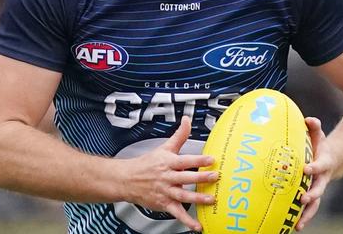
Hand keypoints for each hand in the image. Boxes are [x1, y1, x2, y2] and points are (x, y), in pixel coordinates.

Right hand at [120, 116, 216, 231]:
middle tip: (215, 177)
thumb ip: (179, 135)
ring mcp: (166, 192)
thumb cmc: (147, 164)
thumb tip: (187, 120)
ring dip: (197, 199)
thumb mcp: (164, 147)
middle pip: (185, 178)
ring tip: (210, 200)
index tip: (211, 159)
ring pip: (183, 196)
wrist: (127, 180)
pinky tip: (197, 225)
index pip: (185, 160)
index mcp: (168, 163)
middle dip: (201, 178)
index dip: (198, 160)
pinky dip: (187, 221)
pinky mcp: (164, 204)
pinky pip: (177, 213)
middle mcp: (167, 177)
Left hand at [297, 117, 333, 230]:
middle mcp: (321, 179)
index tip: (306, 168)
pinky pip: (308, 209)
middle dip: (311, 194)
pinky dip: (302, 217)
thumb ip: (314, 126)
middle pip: (318, 189)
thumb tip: (308, 119)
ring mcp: (318, 189)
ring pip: (314, 204)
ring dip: (307, 214)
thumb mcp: (319, 134)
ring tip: (298, 225)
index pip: (319, 166)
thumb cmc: (320, 146)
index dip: (313, 167)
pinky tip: (294, 227)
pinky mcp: (313, 196)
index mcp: (323, 164)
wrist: (333, 160)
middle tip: (302, 199)